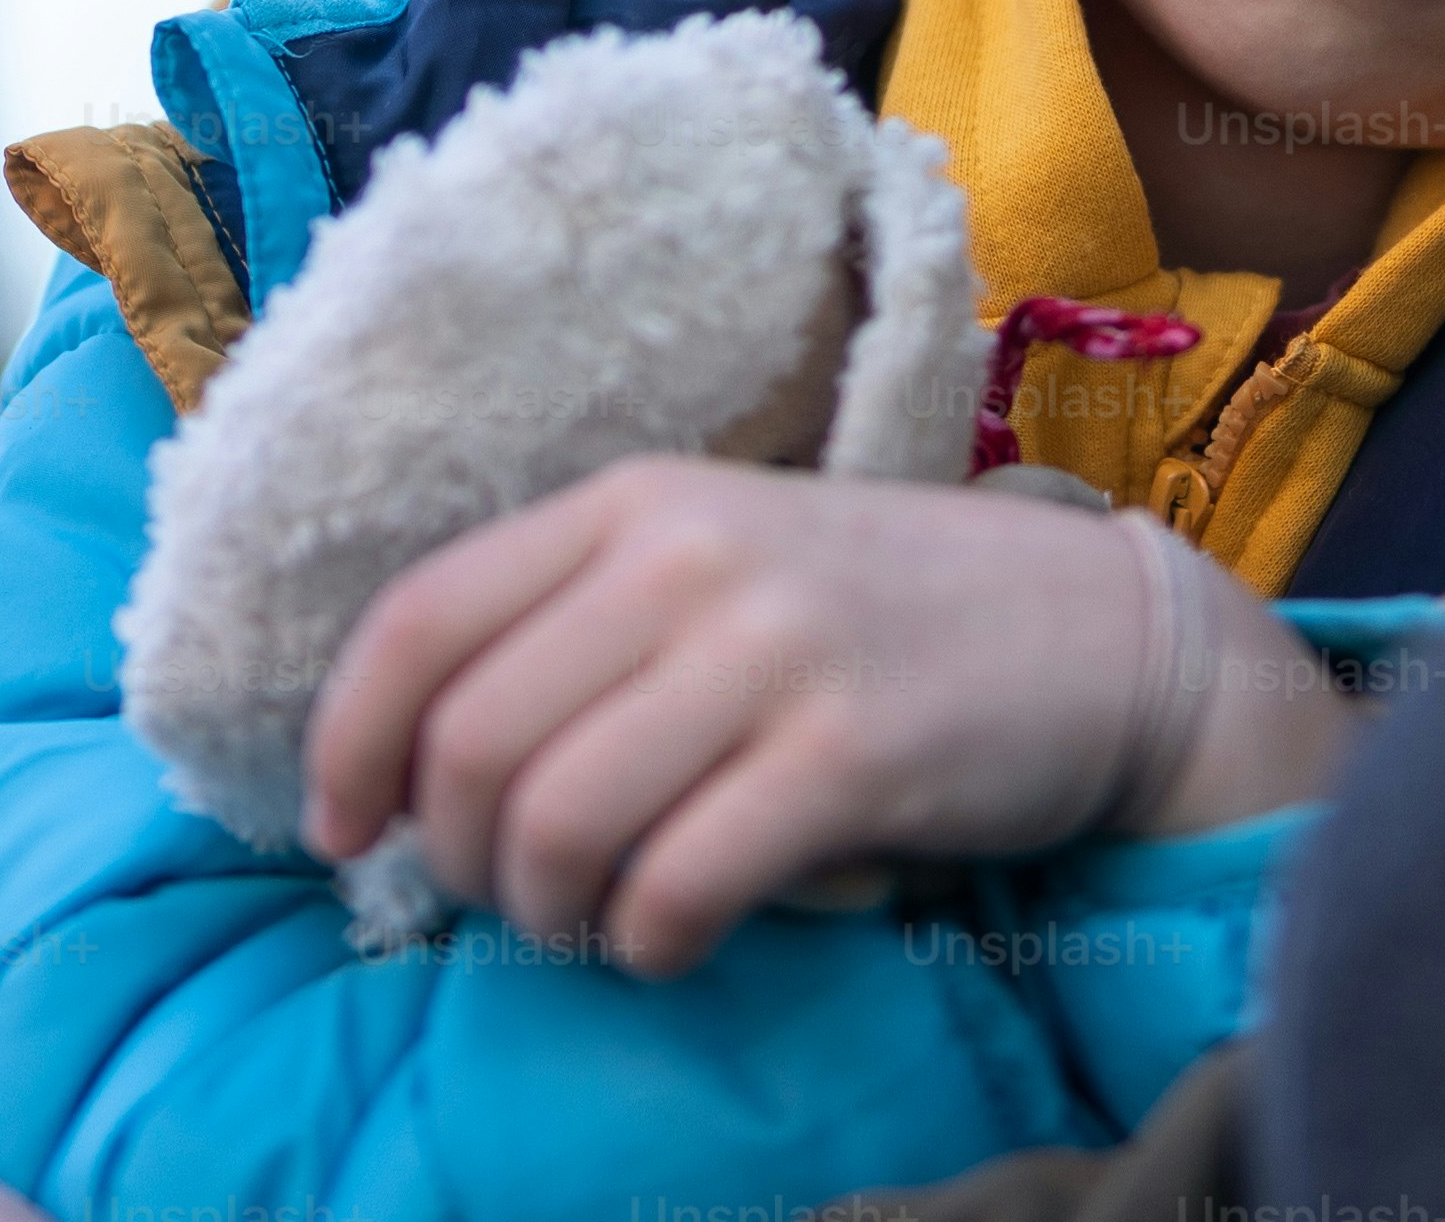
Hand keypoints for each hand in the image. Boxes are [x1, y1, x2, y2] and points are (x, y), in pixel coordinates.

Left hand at [300, 457, 1359, 979]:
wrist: (1099, 633)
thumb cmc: (878, 618)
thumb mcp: (716, 568)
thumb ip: (581, 632)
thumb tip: (419, 781)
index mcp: (631, 501)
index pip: (418, 620)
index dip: (347, 746)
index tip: (345, 836)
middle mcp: (686, 556)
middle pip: (471, 746)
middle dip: (460, 862)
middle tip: (510, 903)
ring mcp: (771, 649)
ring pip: (555, 825)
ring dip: (550, 916)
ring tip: (598, 924)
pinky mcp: (851, 753)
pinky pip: (678, 886)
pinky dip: (651, 944)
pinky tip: (680, 939)